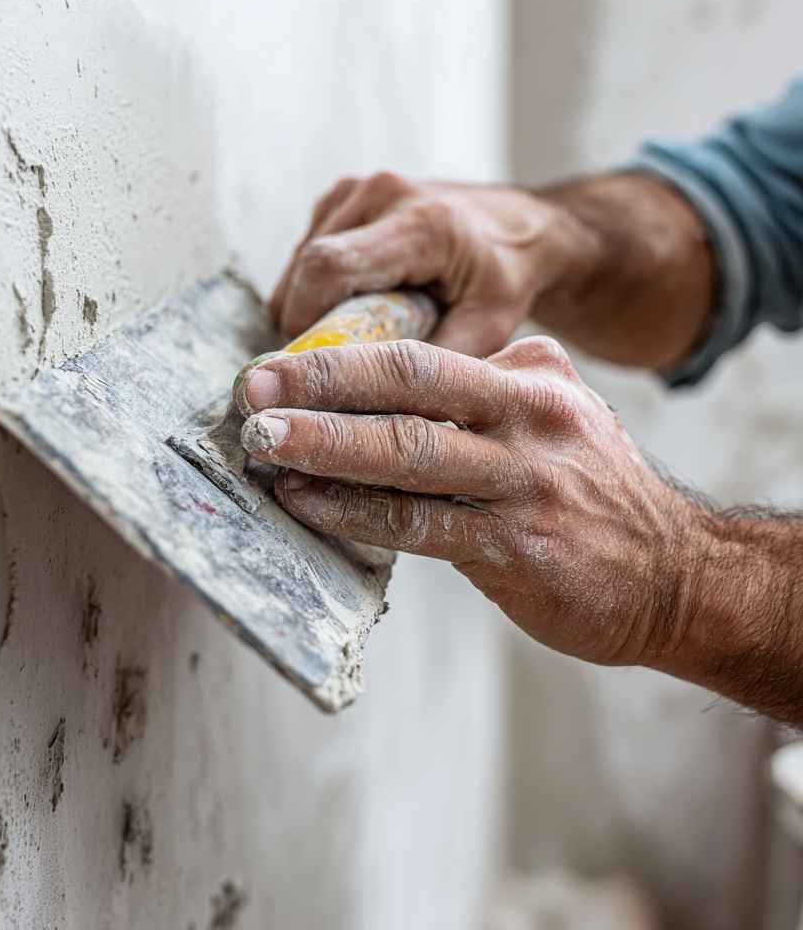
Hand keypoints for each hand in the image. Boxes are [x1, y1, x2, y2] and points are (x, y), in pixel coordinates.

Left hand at [238, 337, 706, 667]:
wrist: (679, 574)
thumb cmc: (595, 493)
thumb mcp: (559, 415)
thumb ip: (492, 391)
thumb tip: (395, 388)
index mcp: (531, 377)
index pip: (419, 356)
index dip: (340, 360)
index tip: (277, 367)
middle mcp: (528, 418)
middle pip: (406, 386)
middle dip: (319, 386)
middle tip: (251, 393)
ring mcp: (523, 484)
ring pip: (406, 454)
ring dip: (324, 447)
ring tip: (263, 446)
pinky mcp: (517, 548)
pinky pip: (418, 524)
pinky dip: (354, 513)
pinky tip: (307, 504)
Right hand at [270, 173, 583, 357]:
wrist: (522, 226)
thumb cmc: (507, 278)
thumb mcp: (489, 328)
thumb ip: (436, 364)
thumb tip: (380, 408)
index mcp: (422, 224)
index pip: (330, 266)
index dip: (306, 319)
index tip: (312, 364)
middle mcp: (382, 193)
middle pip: (304, 268)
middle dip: (305, 322)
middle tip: (333, 362)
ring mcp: (357, 188)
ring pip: (296, 263)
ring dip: (308, 306)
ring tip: (352, 331)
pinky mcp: (342, 195)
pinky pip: (302, 253)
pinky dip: (313, 288)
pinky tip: (353, 303)